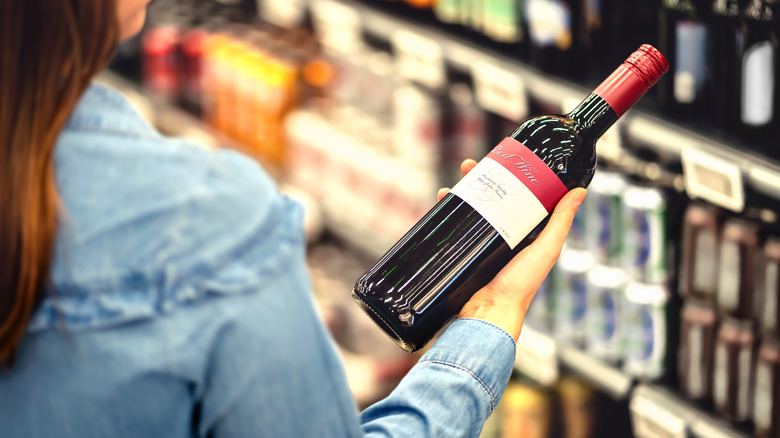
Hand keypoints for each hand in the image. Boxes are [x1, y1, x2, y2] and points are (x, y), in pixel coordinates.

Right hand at [437, 159, 586, 340]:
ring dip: (458, 194)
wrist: (488, 312)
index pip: (517, 195)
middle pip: (489, 198)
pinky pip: (454, 228)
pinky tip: (440, 203)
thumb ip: (561, 221)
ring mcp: (481, 244)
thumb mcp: (546, 249)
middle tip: (468, 166)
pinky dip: (446, 214)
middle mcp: (503, 236)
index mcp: (525, 233)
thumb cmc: (521, 286)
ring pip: (469, 210)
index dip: (508, 176)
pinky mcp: (463, 253)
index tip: (501, 160)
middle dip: (477, 179)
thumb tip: (579, 191)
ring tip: (451, 185)